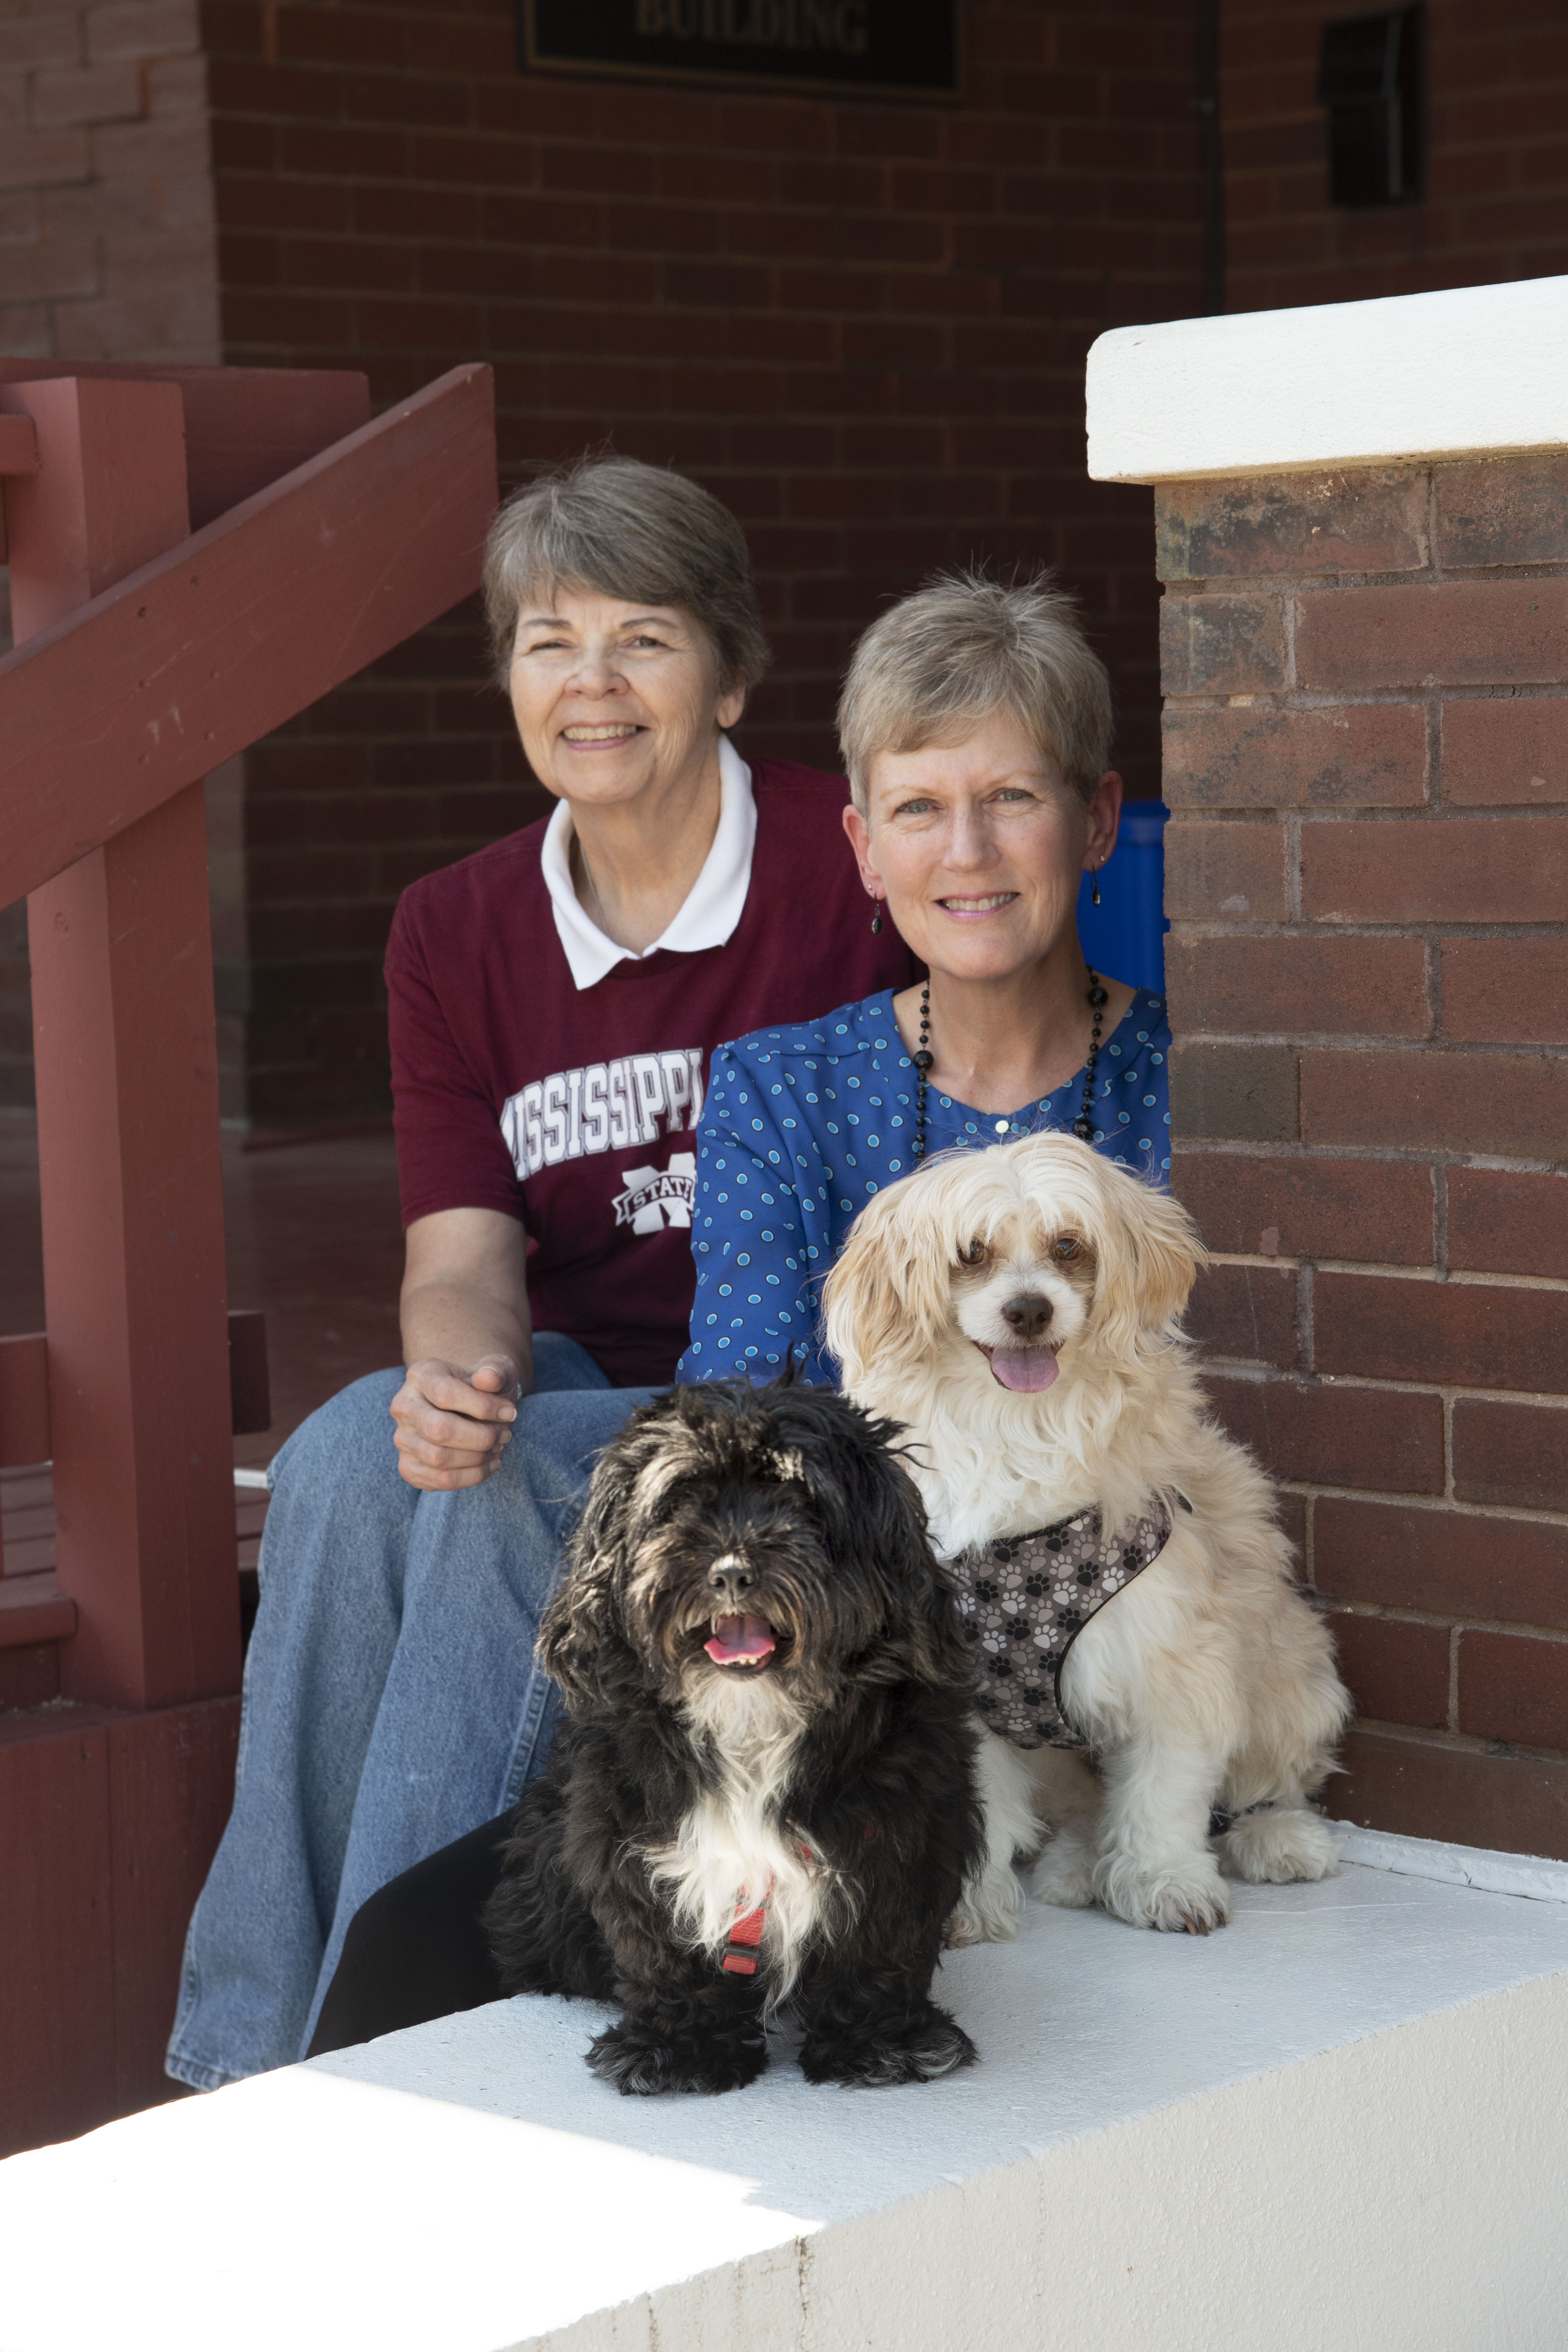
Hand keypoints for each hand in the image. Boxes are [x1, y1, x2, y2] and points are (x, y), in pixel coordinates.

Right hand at [390, 1355, 519, 1490]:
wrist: (469, 1407)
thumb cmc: (484, 1387)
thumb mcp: (495, 1371)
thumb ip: (495, 1371)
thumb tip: (489, 1377)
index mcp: (420, 1375)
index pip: (446, 1394)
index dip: (483, 1407)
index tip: (510, 1412)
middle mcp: (404, 1406)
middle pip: (439, 1430)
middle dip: (481, 1437)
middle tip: (505, 1435)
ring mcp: (402, 1438)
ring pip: (438, 1459)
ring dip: (478, 1458)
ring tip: (498, 1448)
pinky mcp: (408, 1466)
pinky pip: (439, 1480)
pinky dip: (471, 1477)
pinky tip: (489, 1464)